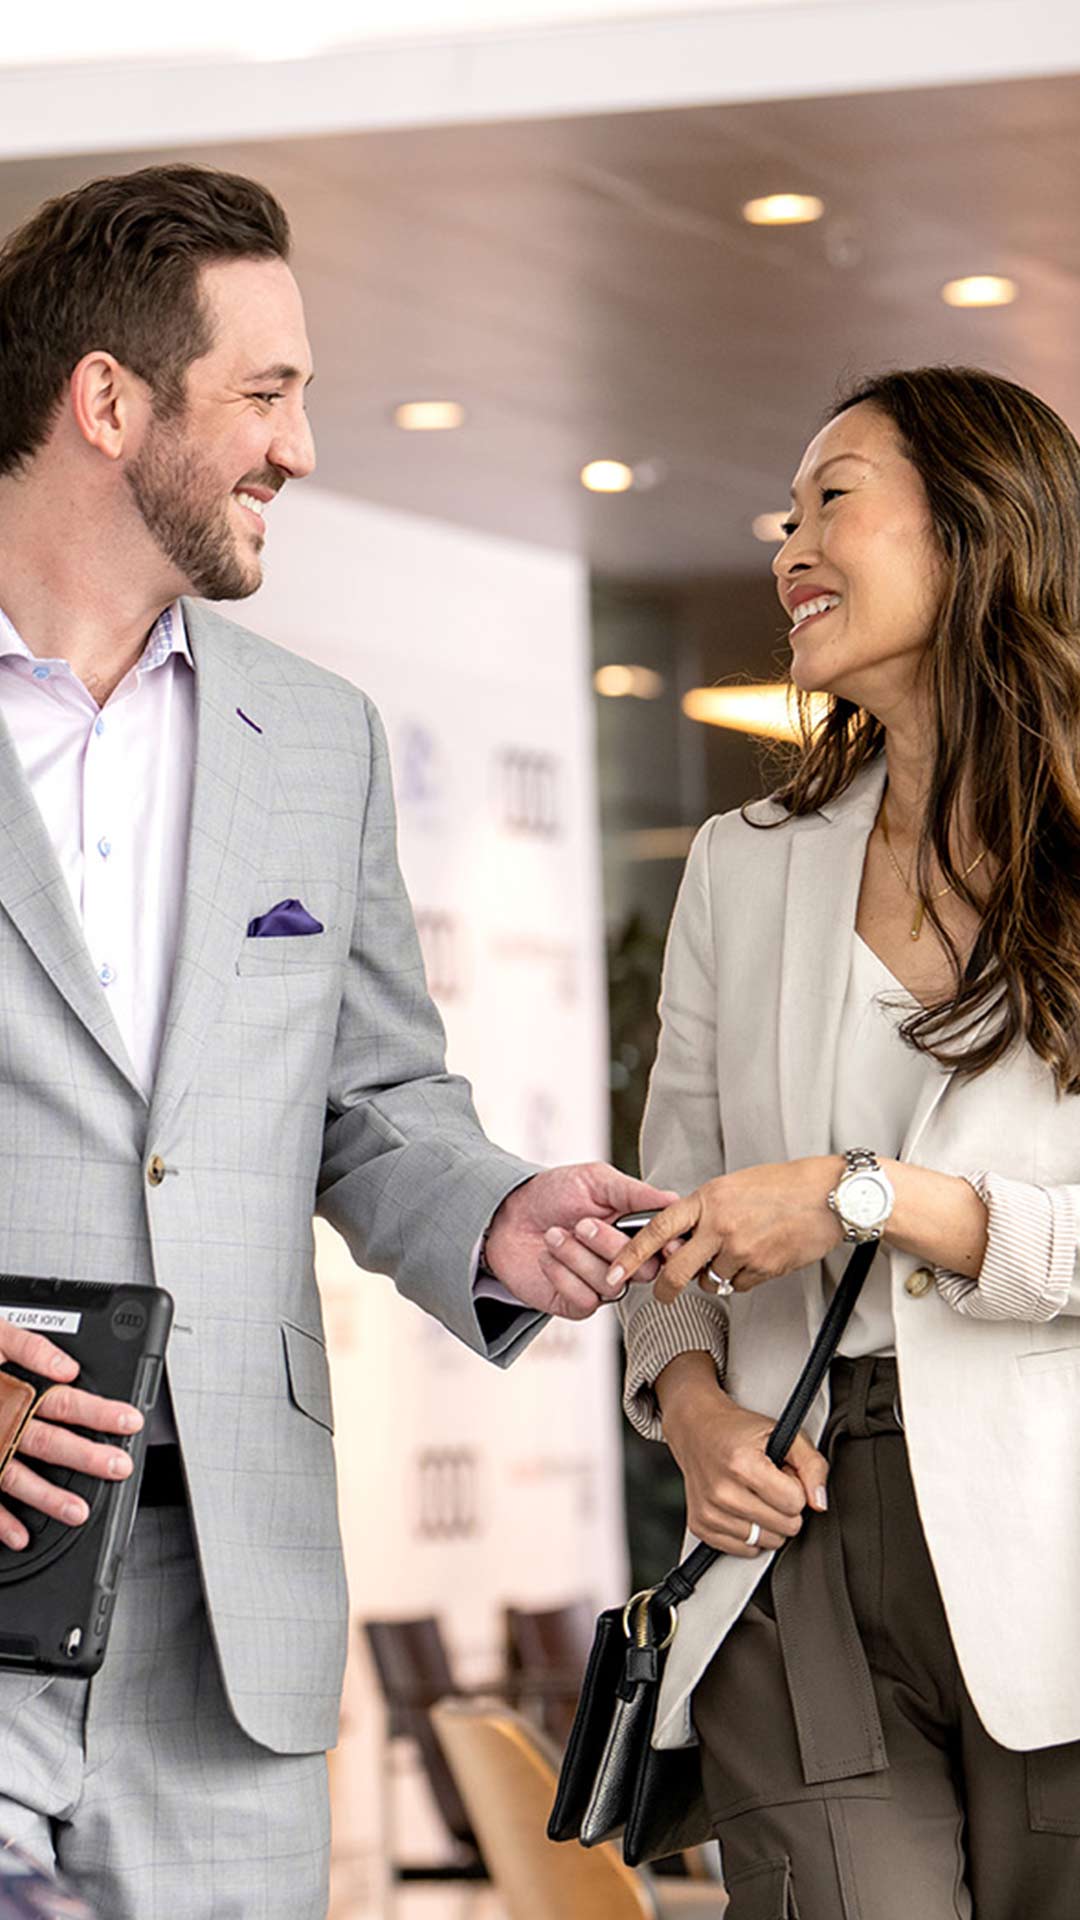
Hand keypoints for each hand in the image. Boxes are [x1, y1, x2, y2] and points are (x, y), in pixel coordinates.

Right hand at [0, 1322, 143, 1552]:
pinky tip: (20, 1536)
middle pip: (50, 1443)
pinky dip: (0, 1521)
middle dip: (87, 1458)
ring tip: (78, 1513)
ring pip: (18, 1477)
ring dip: (48, 1498)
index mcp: (13, 1391)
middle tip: (119, 1468)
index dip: (99, 1413)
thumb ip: (29, 1347)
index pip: (64, 1403)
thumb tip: (66, 1367)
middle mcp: (1, 1423)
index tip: (130, 1421)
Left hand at [485, 1164, 678, 1318]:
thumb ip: (634, 1192)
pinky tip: (546, 1258)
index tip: (663, 1238)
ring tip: (553, 1234)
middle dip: (610, 1245)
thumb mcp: (595, 1180)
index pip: (666, 1246)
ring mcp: (599, 1283)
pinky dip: (562, 1276)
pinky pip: (586, 1301)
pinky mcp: (575, 1303)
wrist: (504, 1215)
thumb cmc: (551, 1193)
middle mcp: (622, 1259)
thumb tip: (674, 1199)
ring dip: (577, 1256)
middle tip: (581, 1224)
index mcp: (634, 1229)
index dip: (667, 1244)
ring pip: (611, 1284)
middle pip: (643, 1269)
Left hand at [609, 1156, 844, 1302]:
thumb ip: (703, 1210)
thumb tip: (679, 1237)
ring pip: (711, 1282)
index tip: (615, 1270)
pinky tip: (758, 1256)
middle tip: (661, 1294)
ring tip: (736, 1254)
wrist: (828, 1195)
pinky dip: (742, 1278)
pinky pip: (740, 1286)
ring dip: (714, 1278)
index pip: (658, 1229)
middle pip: (676, 1271)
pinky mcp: (763, 1269)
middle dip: (664, 1289)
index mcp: (708, 1200)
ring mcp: (742, 1250)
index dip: (632, 1253)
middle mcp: (720, 1226)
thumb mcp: (731, 1186)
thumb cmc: (782, 1185)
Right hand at [658, 1353, 827, 1554]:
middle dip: (785, 1506)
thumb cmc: (740, 1431)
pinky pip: (745, 1550)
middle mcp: (722, 1492)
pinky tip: (743, 1508)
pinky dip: (750, 1533)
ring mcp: (709, 1512)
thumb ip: (812, 1465)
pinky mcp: (700, 1526)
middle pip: (784, 1527)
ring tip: (755, 1494)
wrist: (697, 1429)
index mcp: (743, 1464)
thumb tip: (820, 1503)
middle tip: (769, 1483)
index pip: (795, 1503)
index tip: (782, 1473)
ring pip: (767, 1542)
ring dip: (769, 1521)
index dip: (795, 1487)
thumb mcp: (784, 1433)